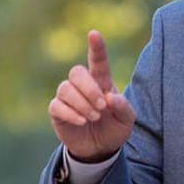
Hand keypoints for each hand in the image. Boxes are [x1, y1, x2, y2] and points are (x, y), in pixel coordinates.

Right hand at [48, 30, 135, 161]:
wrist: (99, 150)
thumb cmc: (114, 129)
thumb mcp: (127, 120)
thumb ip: (124, 108)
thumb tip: (111, 97)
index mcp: (101, 81)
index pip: (98, 60)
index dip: (96, 47)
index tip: (94, 34)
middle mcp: (82, 85)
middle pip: (76, 72)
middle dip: (89, 88)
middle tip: (102, 106)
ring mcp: (68, 97)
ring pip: (65, 88)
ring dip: (81, 103)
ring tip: (94, 117)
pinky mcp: (57, 111)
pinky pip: (57, 105)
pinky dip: (71, 113)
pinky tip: (82, 121)